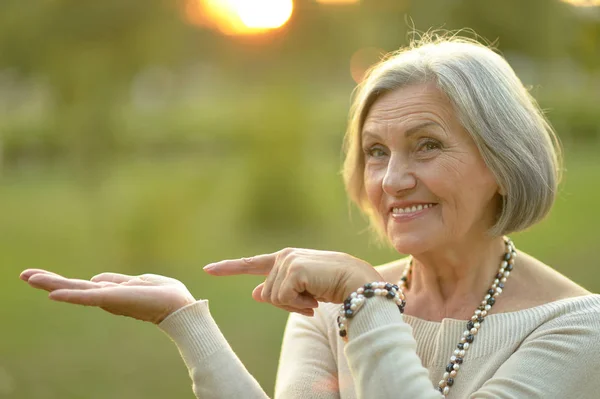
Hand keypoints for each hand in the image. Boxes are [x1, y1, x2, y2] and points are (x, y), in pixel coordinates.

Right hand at [20, 269, 196, 323]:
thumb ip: (117, 280)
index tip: (43, 278)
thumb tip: (95, 279)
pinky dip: (70, 295)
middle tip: (24, 275)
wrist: (179, 306)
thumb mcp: (139, 281)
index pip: (84, 286)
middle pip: (73, 288)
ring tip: (28, 277)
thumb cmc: (165, 294)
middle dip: (49, 281)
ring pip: (74, 290)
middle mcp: (106, 297)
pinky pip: (87, 297)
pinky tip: (53, 293)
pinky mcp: (112, 300)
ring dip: (51, 284)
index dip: (64, 283)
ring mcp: (108, 299)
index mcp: (113, 291)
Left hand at [203, 248, 381, 315]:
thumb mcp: (304, 291)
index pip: (252, 264)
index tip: (208, 269)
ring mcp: (288, 261)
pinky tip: (316, 298)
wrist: (359, 283)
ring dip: (295, 306)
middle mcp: (284, 256)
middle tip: (311, 300)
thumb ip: (279, 290)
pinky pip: (283, 299)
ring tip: (316, 297)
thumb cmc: (336, 286)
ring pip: (273, 299)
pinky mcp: (293, 269)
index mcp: (286, 258)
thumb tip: (255, 293)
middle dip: (287, 305)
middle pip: (266, 294)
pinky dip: (300, 306)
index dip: (229, 267)